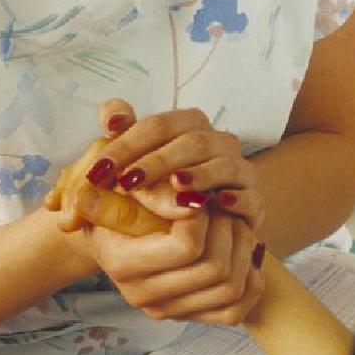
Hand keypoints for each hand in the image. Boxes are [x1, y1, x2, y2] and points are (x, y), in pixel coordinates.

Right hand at [45, 134, 266, 323]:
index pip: (188, 244)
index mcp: (121, 262)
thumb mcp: (106, 167)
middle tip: (222, 203)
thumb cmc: (112, 195)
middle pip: (215, 268)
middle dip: (227, 228)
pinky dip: (251, 278)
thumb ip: (112, 139)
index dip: (203, 213)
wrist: (111, 239)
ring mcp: (169, 309)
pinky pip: (237, 310)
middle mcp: (144, 296)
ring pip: (231, 286)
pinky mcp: (192, 316)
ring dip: (242, 247)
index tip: (198, 192)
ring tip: (233, 219)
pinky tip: (245, 249)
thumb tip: (116, 116)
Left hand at [86, 99, 266, 232]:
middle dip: (157, 161)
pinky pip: (250, 196)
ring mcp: (240, 171)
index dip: (128, 144)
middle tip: (126, 182)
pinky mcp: (254, 202)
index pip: (159, 126)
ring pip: (224, 164)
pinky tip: (214, 203)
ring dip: (199, 175)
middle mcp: (219, 143)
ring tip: (174, 185)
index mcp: (189, 126)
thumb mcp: (127, 170)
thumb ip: (118, 139)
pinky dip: (235, 198)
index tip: (99, 168)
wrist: (179, 235)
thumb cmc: (149, 196)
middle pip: (192, 141)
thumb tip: (111, 118)